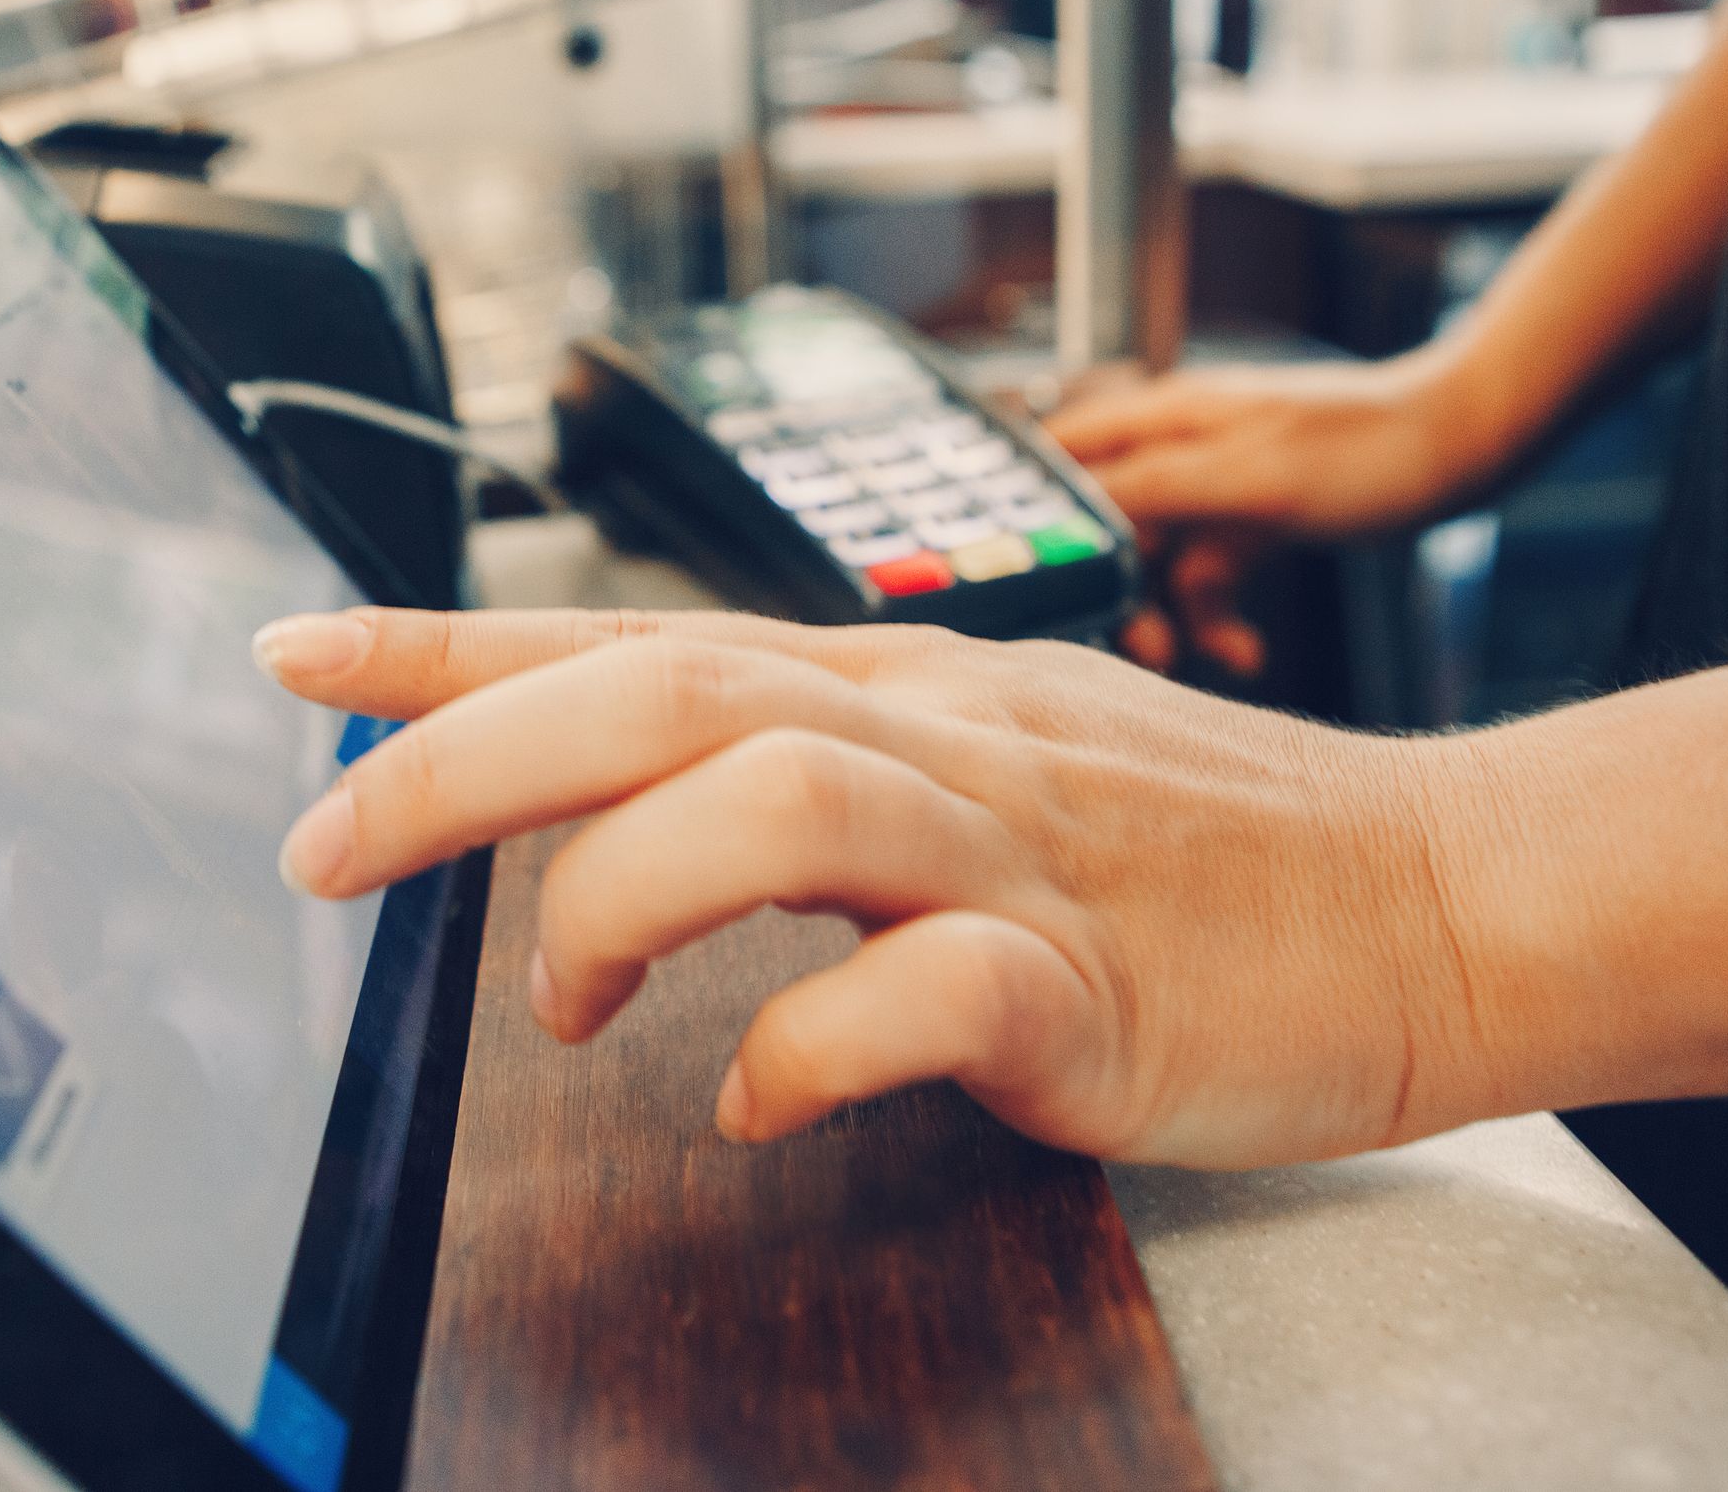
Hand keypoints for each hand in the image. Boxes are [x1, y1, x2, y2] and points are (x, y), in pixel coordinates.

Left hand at [254, 606, 1501, 1168]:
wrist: (1439, 896)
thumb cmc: (1199, 846)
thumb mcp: (979, 758)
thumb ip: (806, 769)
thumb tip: (621, 823)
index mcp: (893, 685)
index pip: (632, 633)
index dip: (445, 645)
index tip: (289, 654)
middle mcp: (936, 735)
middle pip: (664, 690)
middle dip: (464, 757)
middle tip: (327, 849)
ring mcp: (1019, 850)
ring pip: (777, 801)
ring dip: (617, 897)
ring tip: (560, 1007)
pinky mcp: (1101, 983)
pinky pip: (930, 992)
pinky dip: (811, 1042)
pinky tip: (754, 1094)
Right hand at [1046, 350, 1503, 675]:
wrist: (1467, 445)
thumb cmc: (1367, 449)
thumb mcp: (1250, 476)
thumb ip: (1155, 488)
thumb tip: (1070, 508)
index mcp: (1164, 418)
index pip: (1061, 463)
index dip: (1033, 521)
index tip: (1030, 586)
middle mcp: (1178, 447)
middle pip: (1106, 528)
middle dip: (1115, 593)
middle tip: (1142, 650)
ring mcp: (1217, 485)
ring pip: (1158, 562)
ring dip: (1175, 617)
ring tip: (1213, 659)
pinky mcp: (1252, 517)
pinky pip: (1210, 576)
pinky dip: (1219, 617)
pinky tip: (1246, 650)